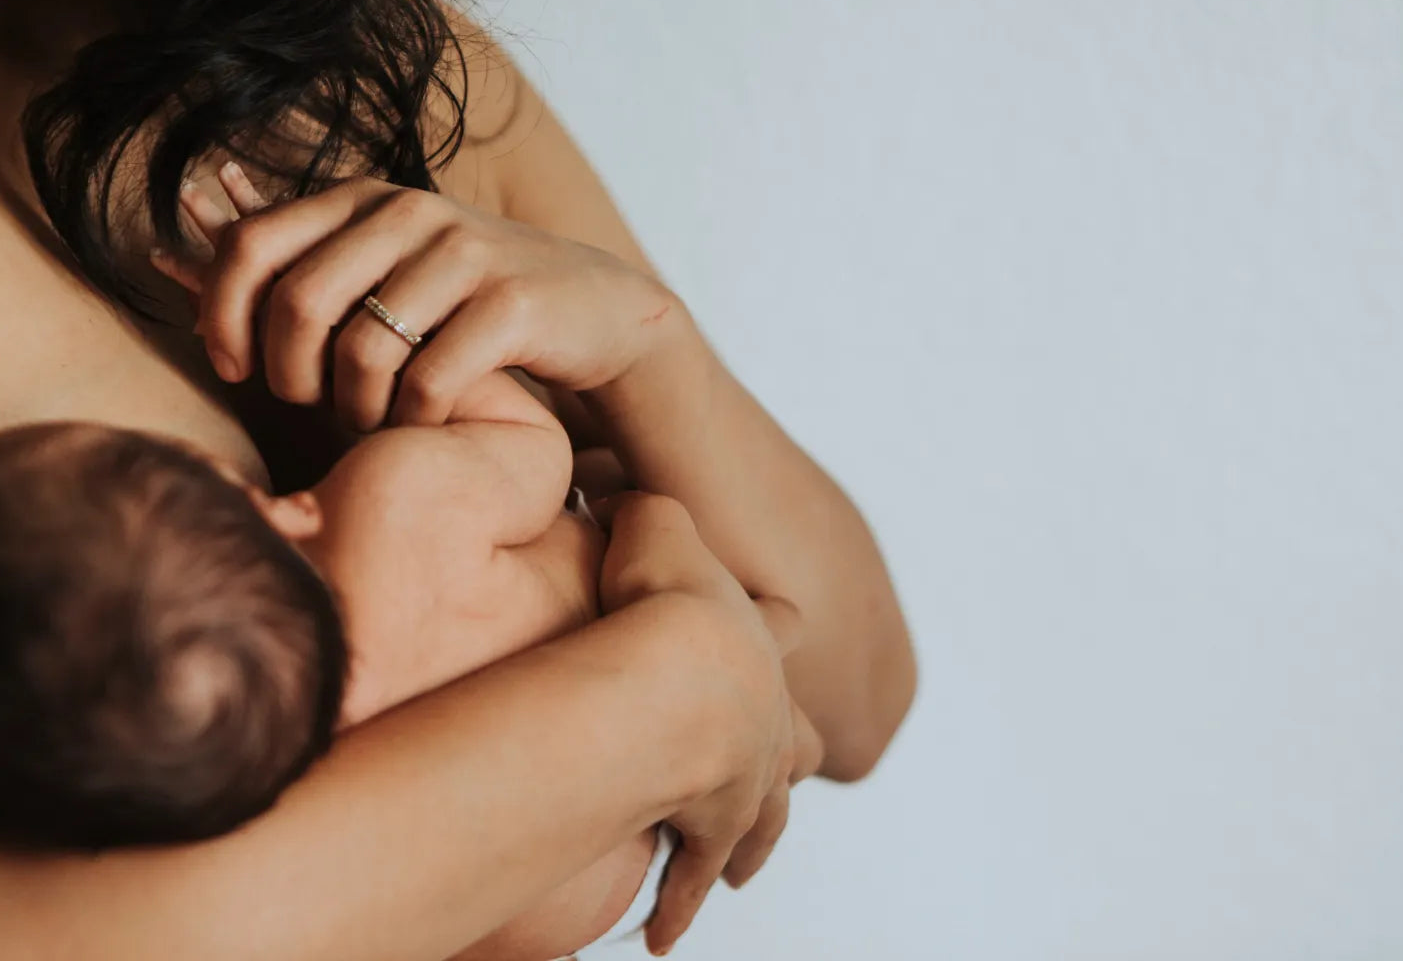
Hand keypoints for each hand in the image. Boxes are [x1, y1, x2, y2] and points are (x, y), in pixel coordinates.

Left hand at [152, 166, 684, 430]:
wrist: (595, 311)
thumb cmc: (471, 303)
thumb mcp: (388, 265)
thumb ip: (305, 261)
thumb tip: (178, 254)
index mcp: (364, 199)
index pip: (250, 246)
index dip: (223, 315)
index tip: (237, 369)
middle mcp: (408, 213)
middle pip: (297, 301)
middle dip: (288, 374)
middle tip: (308, 408)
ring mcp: (464, 254)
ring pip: (362, 349)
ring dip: (353, 410)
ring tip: (369, 423)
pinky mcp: (512, 303)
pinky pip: (429, 380)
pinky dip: (414, 421)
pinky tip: (423, 425)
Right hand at [596, 493, 823, 955]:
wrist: (687, 664)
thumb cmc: (668, 591)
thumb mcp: (653, 521)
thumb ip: (639, 504)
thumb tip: (610, 486)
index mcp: (759, 634)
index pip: (779, 629)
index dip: (774, 629)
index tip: (782, 629)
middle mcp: (767, 709)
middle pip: (792, 741)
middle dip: (783, 758)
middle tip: (782, 775)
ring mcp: (752, 770)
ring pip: (762, 818)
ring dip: (743, 846)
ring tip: (730, 875)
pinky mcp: (720, 822)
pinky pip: (700, 871)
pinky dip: (681, 901)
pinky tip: (663, 932)